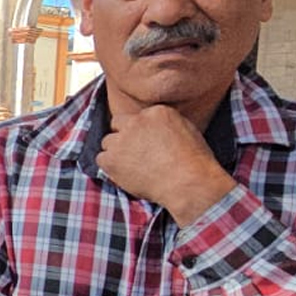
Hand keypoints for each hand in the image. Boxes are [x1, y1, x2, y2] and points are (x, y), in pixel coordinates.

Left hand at [96, 105, 236, 224]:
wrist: (188, 182)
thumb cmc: (194, 162)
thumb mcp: (187, 132)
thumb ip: (166, 125)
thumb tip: (156, 130)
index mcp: (156, 112)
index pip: (137, 117)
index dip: (140, 132)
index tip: (145, 143)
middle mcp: (136, 121)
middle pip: (118, 124)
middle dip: (124, 137)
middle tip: (134, 154)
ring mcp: (122, 139)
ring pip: (108, 142)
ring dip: (116, 153)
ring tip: (132, 167)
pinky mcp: (112, 158)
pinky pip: (101, 159)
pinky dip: (110, 167)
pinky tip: (124, 174)